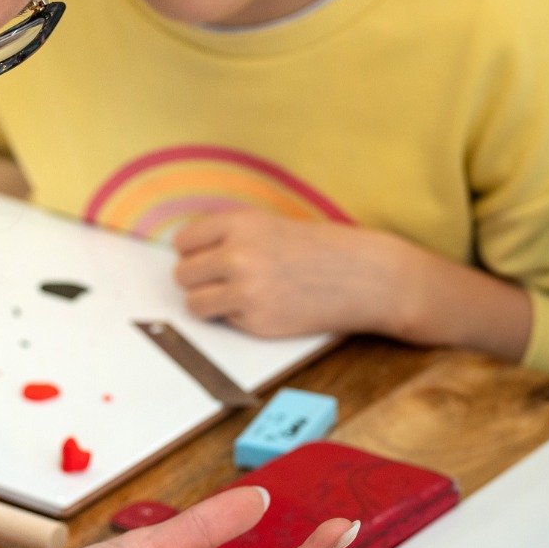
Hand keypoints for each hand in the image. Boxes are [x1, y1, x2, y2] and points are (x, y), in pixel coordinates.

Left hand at [171, 210, 532, 356]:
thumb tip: (190, 255)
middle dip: (199, 281)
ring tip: (234, 299)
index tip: (206, 259)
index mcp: (241, 223)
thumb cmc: (322, 250)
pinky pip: (225, 324)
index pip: (185, 241)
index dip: (194, 253)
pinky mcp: (257, 321)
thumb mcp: (273, 226)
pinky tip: (266, 308)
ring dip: (208, 304)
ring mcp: (246, 290)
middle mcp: (238, 254)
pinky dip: (238, 320)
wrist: (365, 276)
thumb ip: (234, 236)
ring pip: (194, 304)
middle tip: (222, 283)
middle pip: (183, 274)